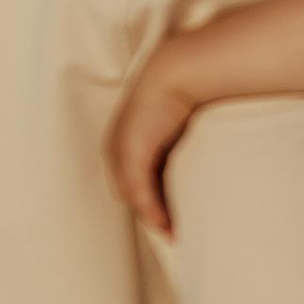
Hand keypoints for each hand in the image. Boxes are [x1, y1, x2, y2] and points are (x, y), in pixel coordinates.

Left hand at [107, 55, 200, 233]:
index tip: (168, 214)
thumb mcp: (175, 119)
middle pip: (127, 191)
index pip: (130, 177)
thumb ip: (174, 137)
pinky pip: (139, 192)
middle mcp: (115, 146)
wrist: (181, 71)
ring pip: (131, 196)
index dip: (148, 198)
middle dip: (148, 212)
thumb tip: (188, 146)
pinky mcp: (132, 155)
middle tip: (171, 230)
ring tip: (172, 233)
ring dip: (151, 216)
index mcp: (122, 136)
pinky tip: (167, 225)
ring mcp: (121, 152)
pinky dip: (152, 211)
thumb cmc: (184, 89)